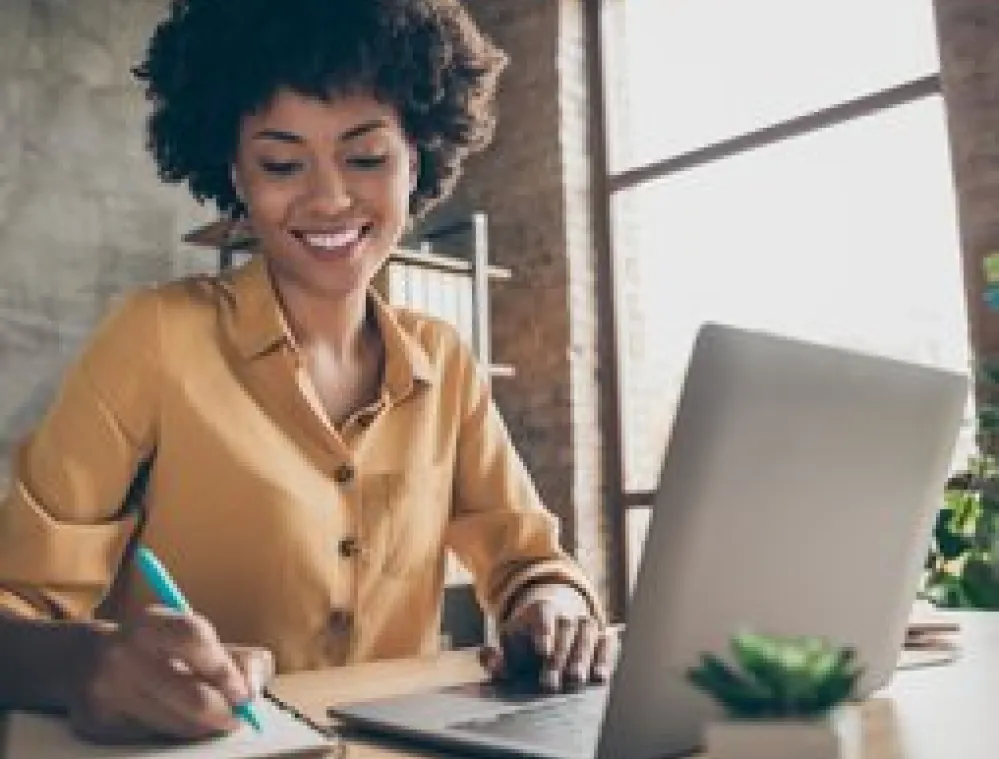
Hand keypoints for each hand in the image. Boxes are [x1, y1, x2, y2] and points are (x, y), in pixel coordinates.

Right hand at [68, 606, 273, 743]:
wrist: (85, 659)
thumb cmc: (158, 648)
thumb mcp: (194, 636)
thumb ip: (235, 657)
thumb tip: (253, 689)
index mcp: (152, 623)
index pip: (195, 639)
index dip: (225, 670)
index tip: (244, 692)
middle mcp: (124, 654)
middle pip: (191, 696)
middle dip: (224, 712)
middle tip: (238, 717)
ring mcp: (107, 690)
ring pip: (177, 724)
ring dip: (203, 726)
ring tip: (213, 719)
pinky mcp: (98, 723)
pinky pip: (153, 736)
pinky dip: (175, 732)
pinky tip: (176, 719)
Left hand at [480, 584, 616, 691]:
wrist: (558, 613)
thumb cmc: (527, 639)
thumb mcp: (510, 641)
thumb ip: (495, 655)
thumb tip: (489, 660)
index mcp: (541, 609)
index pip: (543, 616)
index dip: (544, 631)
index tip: (542, 650)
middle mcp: (567, 614)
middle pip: (566, 631)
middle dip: (559, 657)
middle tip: (552, 683)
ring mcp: (587, 623)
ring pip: (587, 636)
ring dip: (582, 657)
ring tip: (577, 679)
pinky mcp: (603, 637)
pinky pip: (607, 645)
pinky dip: (605, 657)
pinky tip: (600, 676)